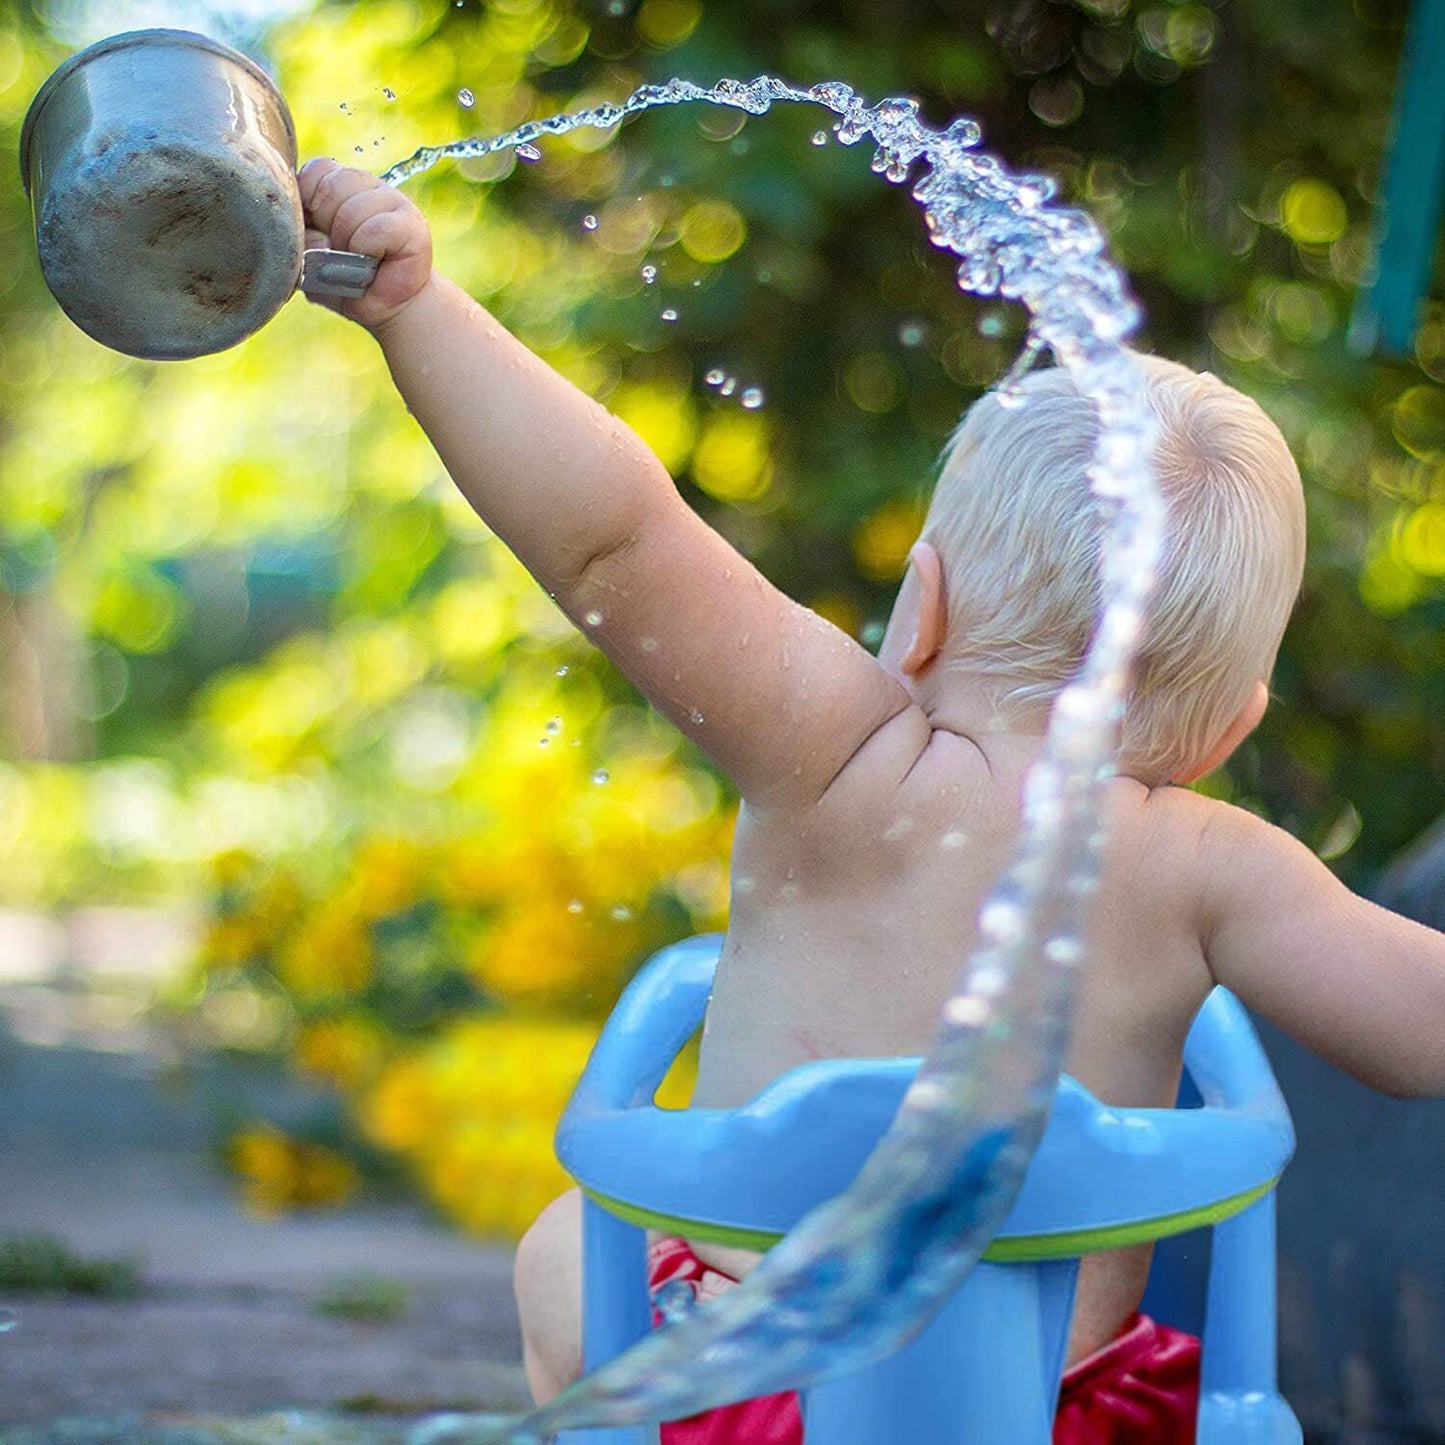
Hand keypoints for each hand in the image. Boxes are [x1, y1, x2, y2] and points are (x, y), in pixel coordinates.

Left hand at [297, 158, 433, 329]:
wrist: (390, 308)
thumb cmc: (349, 281)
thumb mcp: (311, 262)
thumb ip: (300, 242)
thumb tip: (313, 237)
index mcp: (341, 185)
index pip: (316, 171)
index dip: (308, 200)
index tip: (318, 229)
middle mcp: (368, 186)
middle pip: (331, 187)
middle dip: (328, 226)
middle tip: (341, 250)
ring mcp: (393, 200)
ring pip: (352, 210)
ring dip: (349, 243)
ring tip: (359, 259)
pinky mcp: (412, 224)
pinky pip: (376, 228)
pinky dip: (367, 249)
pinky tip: (375, 261)